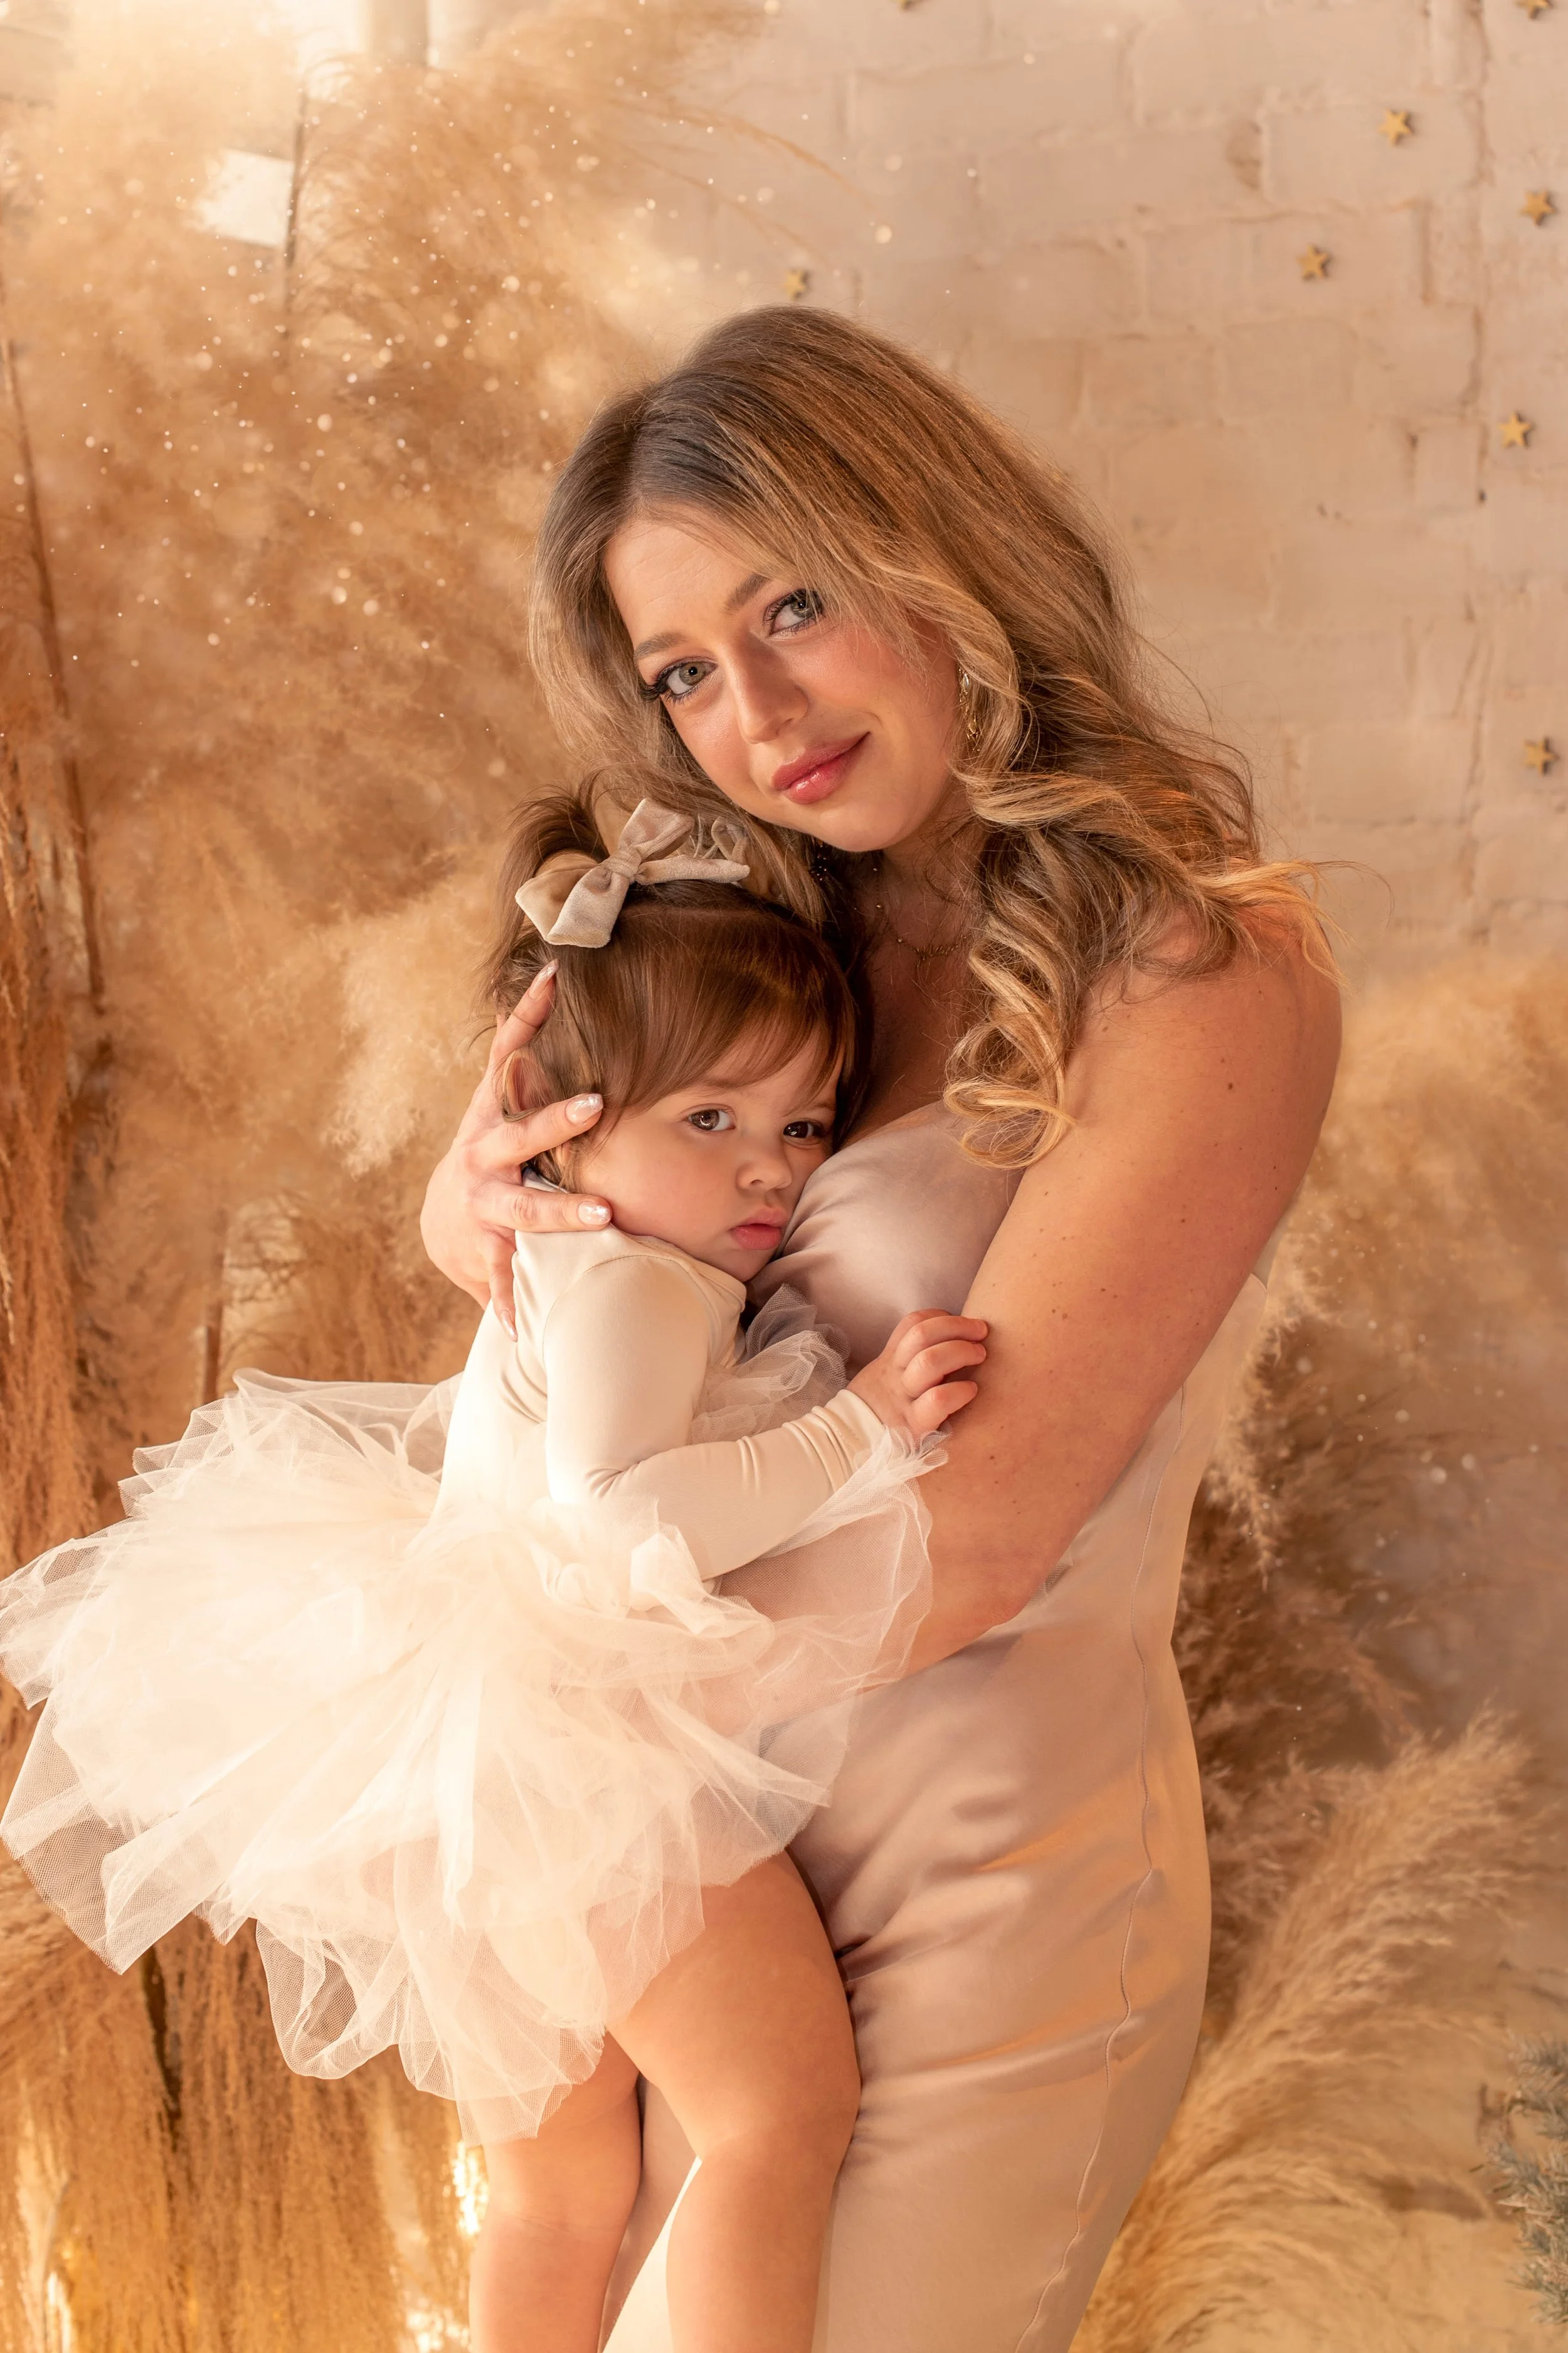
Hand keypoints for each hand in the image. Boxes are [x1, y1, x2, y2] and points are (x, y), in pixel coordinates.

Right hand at [419, 966, 610, 1335]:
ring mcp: (481, 1207)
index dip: (528, 1017)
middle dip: (556, 1120)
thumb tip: (534, 989)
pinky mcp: (481, 1254)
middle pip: (521, 1134)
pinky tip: (528, 1328)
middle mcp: (484, 1157)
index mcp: (491, 1117)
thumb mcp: (500, 1107)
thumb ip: (521, 1059)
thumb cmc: (492, 1157)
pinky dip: (515, 1304)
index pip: (507, 1055)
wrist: (443, 1222)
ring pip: (523, 1210)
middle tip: (596, 1104)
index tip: (555, 979)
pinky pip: (502, 1282)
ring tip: (603, 1216)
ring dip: (561, 1213)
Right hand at [849, 1310, 987, 1441]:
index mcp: (889, 1362)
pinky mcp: (915, 1427)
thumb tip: (945, 1348)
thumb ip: (905, 1365)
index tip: (959, 1324)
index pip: (912, 1324)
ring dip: (962, 1351)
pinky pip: (939, 1400)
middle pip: (923, 1334)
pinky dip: (960, 1390)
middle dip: (958, 1326)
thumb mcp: (881, 1382)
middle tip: (980, 1332)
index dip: (941, 1317)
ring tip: (980, 1355)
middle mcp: (895, 1376)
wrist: (847, 1451)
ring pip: (930, 1361)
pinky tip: (971, 1391)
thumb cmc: (875, 1417)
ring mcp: (904, 1400)